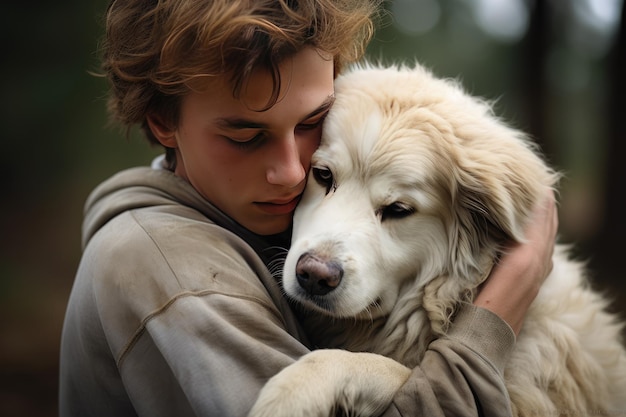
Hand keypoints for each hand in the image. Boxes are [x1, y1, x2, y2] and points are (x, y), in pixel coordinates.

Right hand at [474, 189, 557, 335]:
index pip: (540, 215)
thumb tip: (496, 210)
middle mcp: (539, 264)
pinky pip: (543, 249)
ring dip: (543, 216)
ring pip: (547, 236)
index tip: (528, 173)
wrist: (483, 340)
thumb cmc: (478, 304)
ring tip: (531, 198)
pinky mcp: (533, 284)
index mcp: (528, 256)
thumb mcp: (484, 268)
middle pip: (548, 223)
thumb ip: (496, 239)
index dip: (536, 194)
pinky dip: (540, 232)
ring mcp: (538, 275)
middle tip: (531, 179)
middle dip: (543, 201)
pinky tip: (529, 230)